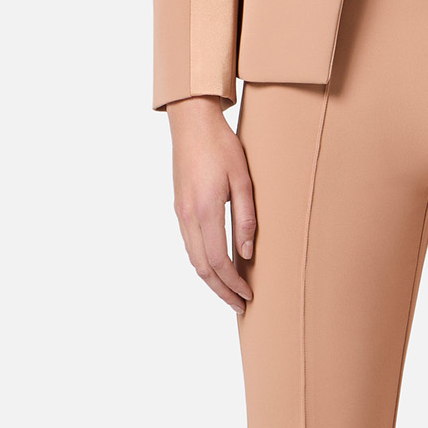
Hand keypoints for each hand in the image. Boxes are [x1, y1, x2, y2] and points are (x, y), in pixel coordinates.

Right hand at [169, 95, 256, 310]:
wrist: (192, 122)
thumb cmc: (221, 145)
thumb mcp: (243, 179)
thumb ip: (245, 217)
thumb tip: (246, 253)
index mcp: (204, 210)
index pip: (218, 262)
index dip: (233, 284)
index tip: (249, 295)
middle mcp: (187, 216)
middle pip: (201, 268)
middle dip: (221, 291)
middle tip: (240, 305)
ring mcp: (180, 212)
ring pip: (192, 259)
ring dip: (211, 280)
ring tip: (230, 292)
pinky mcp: (179, 207)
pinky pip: (189, 245)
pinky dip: (202, 263)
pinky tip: (217, 267)